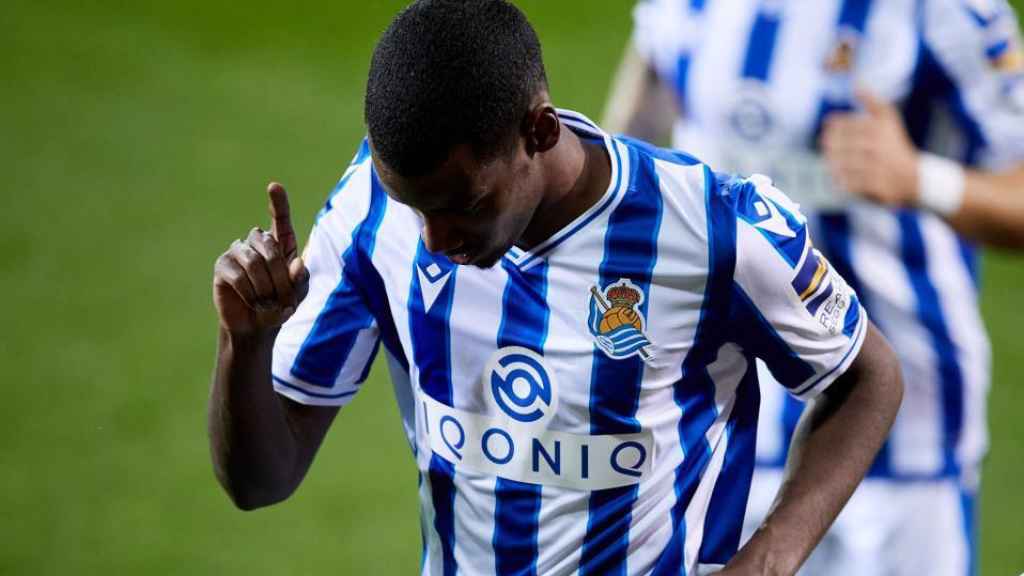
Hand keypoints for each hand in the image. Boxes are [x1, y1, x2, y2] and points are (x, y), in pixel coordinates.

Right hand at [213, 182, 309, 335]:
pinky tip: (253, 302)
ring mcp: (238, 251)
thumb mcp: (298, 294)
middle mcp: (257, 243)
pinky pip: (237, 275)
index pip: (279, 219)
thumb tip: (297, 263)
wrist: (257, 325)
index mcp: (280, 244)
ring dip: (265, 287)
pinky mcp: (223, 266)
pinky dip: (250, 292)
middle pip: (270, 246)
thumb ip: (300, 279)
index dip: (278, 203)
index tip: (274, 186)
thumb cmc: (280, 304)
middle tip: (284, 300)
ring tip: (268, 304)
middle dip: (280, 276)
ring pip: (253, 261)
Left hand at [820, 89, 919, 206]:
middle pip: (835, 146)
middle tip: (829, 151)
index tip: (829, 135)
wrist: (915, 178)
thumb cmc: (895, 145)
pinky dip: (841, 183)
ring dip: (833, 165)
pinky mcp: (874, 185)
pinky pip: (846, 184)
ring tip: (834, 164)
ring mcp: (874, 166)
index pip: (838, 126)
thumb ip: (872, 100)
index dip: (831, 131)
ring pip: (838, 165)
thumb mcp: (888, 119)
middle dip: (829, 148)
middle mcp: (875, 146)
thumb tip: (857, 83)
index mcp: (875, 127)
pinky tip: (843, 179)